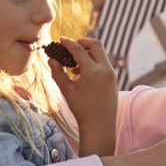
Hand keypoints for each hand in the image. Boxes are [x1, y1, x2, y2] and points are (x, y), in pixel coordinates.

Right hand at [49, 37, 119, 156]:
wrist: (99, 125)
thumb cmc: (81, 108)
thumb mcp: (66, 90)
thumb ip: (57, 72)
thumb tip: (51, 59)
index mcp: (93, 70)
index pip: (80, 49)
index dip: (68, 43)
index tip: (61, 40)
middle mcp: (105, 69)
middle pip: (96, 44)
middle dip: (83, 42)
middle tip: (71, 46)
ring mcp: (112, 73)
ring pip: (101, 54)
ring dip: (88, 53)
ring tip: (74, 66)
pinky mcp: (114, 79)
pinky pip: (104, 64)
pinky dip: (94, 62)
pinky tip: (81, 73)